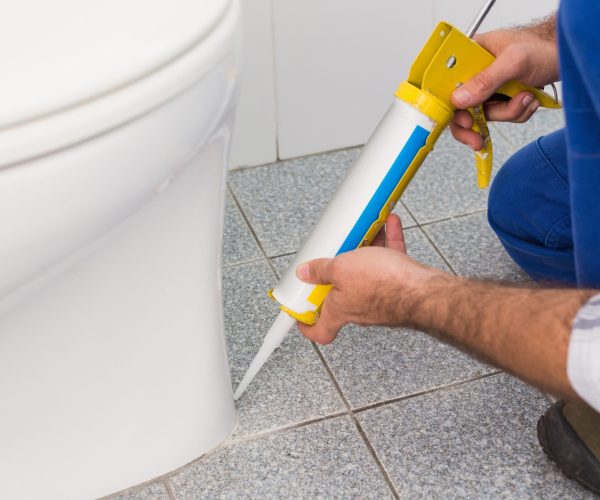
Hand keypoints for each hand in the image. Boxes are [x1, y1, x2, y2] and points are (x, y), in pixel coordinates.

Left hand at [294, 215, 446, 343]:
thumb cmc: (384, 286)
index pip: (319, 331)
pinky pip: (390, 262)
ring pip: (367, 273)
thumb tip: (305, 272)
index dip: (307, 325)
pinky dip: (388, 244)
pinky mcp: (399, 286)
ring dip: (365, 251)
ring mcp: (380, 297)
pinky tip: (389, 225)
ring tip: (363, 230)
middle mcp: (359, 307)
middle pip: (342, 292)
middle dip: (338, 270)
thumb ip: (321, 270)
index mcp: (340, 310)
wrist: (423, 291)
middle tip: (334, 253)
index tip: (299, 315)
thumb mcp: (341, 269)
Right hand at [450, 24, 558, 149]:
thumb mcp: (514, 61)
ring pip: (486, 115)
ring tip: (527, 97)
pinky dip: (518, 113)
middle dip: (476, 124)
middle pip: (462, 107)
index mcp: (470, 57)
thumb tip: (458, 99)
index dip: (450, 107)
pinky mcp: (502, 98)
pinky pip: (503, 116)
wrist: (565, 54)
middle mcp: (475, 74)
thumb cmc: (542, 47)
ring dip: (508, 112)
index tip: (464, 122)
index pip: (447, 85)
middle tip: (478, 140)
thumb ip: (486, 80)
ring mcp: (488, 88)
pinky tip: (530, 99)